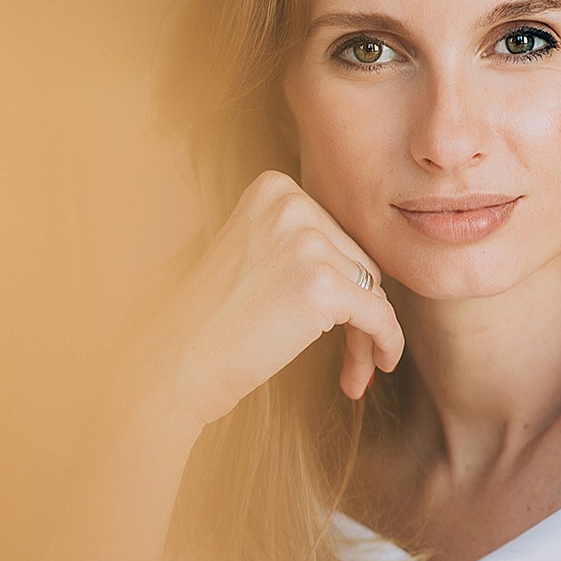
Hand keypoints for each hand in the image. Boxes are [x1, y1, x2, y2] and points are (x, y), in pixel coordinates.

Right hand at [139, 170, 404, 427]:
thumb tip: (373, 269)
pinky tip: (379, 366)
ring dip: (365, 334)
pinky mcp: (322, 286)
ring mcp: (306, 242)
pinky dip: (386, 343)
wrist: (175, 362)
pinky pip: (380, 317)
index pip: (338, 234)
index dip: (342, 282)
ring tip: (351, 372)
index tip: (332, 320)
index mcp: (273, 187)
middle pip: (360, 260)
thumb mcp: (256, 253)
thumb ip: (305, 243)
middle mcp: (290, 203)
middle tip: (349, 357)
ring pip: (372, 291)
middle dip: (358, 311)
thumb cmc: (213, 320)